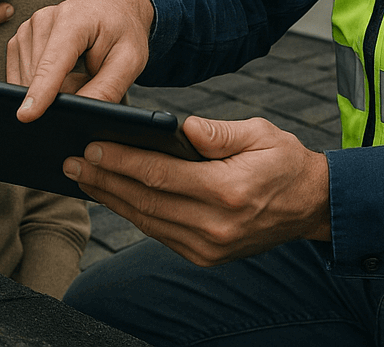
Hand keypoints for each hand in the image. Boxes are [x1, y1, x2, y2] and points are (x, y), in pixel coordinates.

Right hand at [7, 0, 153, 119]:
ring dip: (51, 88)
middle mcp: (44, 19)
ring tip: (78, 71)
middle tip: (89, 78)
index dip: (40, 91)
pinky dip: (39, 83)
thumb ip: (106, 88)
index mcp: (73, 20)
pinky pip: (21, 74)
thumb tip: (78, 112)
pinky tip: (61, 72)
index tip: (25, 116)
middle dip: (60, 92)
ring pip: (27, 79)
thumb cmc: (124, 31)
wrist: (115, 6)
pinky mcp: (21, 38)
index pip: (52, 63)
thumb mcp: (129, 60)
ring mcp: (29, 27)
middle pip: (38, 76)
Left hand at [63, 115, 330, 265]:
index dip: (122, 160)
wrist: (311, 205)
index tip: (92, 145)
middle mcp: (215, 225)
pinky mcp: (205, 255)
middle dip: (104, 179)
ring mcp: (209, 246)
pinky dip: (133, 213)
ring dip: (111, 198)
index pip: (160, 175)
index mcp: (228, 191)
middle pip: (146, 200)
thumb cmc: (285, 161)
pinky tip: (114, 195)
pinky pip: (160, 232)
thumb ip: (219, 132)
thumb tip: (182, 128)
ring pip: (147, 220)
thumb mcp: (260, 133)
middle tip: (72, 161)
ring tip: (83, 177)